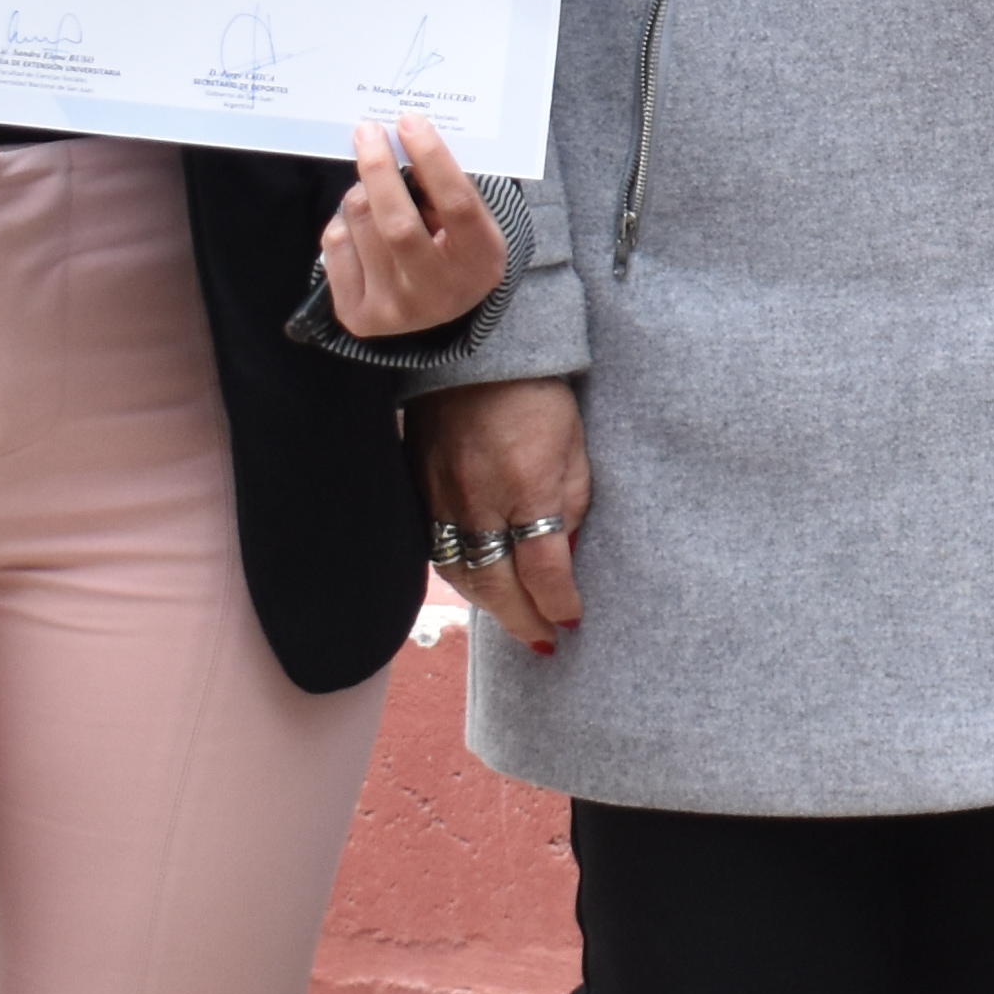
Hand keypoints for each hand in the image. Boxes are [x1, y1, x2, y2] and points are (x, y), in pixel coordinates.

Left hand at [316, 117, 508, 337]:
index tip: (409, 123)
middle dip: (378, 170)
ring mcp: (396, 310)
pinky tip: (361, 225)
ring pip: (360, 227)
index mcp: (480, 262)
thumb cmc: (455, 245)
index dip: (432, 160)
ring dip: (361, 193)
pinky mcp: (360, 316)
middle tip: (367, 133)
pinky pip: (336, 246)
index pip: (457, 205)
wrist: (437, 306)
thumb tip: (399, 141)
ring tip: (372, 189)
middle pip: (398, 224)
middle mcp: (439, 293)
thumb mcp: (470, 221)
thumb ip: (443, 188)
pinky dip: (345, 222)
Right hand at [413, 376, 588, 652]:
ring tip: (516, 620)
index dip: (559, 603)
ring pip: (463, 575)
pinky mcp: (419, 491)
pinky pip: (437, 551)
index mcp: (527, 487)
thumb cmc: (536, 394)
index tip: (572, 621)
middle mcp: (479, 501)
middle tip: (544, 641)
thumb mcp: (574, 445)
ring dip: (491, 606)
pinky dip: (462, 577)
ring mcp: (442, 498)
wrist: (473, 352)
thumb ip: (572, 502)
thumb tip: (567, 553)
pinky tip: (481, 586)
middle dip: (524, 620)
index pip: (544, 569)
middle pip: (498, 585)